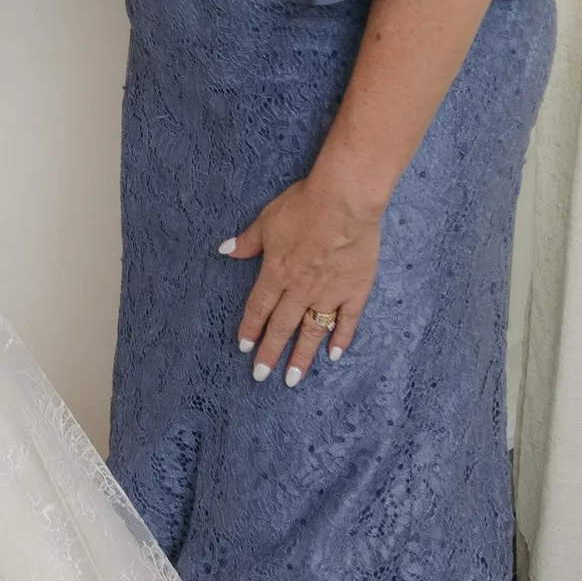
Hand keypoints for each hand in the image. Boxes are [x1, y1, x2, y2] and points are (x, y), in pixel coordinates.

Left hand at [221, 168, 384, 384]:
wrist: (344, 201)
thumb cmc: (303, 206)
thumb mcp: (267, 220)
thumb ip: (248, 241)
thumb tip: (225, 250)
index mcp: (277, 273)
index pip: (259, 308)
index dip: (250, 329)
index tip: (244, 348)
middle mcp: (300, 289)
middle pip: (282, 327)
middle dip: (270, 353)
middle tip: (260, 376)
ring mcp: (330, 293)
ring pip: (312, 331)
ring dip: (301, 357)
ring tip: (293, 379)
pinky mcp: (356, 290)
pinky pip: (347, 321)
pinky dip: (341, 339)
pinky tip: (333, 356)